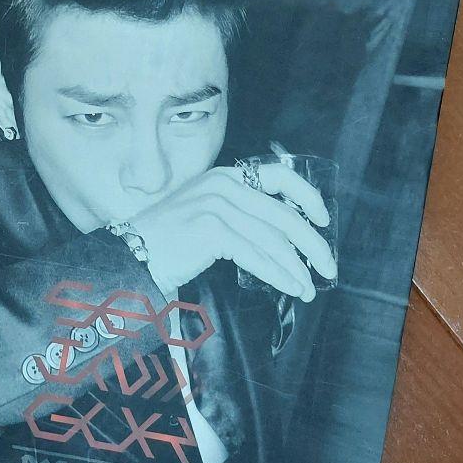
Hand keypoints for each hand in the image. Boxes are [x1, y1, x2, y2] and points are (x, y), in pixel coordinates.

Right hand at [128, 162, 336, 300]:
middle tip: (328, 266)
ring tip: (308, 288)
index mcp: (224, 175)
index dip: (307, 195)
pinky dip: (279, 275)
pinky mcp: (211, 229)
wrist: (134, 251)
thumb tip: (285, 236)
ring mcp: (216, 205)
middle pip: (284, 214)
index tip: (323, 218)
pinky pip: (257, 256)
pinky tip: (291, 287)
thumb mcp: (206, 211)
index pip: (278, 174)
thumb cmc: (169, 238)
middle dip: (313, 245)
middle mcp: (222, 184)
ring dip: (296, 268)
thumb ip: (239, 212)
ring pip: (273, 240)